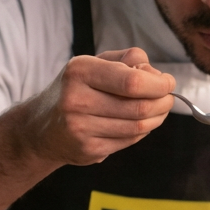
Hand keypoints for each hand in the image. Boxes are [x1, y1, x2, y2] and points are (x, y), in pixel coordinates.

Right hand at [23, 47, 174, 165]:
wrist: (41, 128)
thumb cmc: (76, 89)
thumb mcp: (94, 64)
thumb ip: (127, 60)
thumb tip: (157, 75)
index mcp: (80, 71)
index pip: (132, 81)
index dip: (159, 84)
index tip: (168, 83)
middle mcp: (76, 99)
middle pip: (139, 107)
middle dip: (163, 103)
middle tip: (168, 99)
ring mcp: (81, 128)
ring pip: (137, 126)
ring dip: (156, 118)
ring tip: (158, 110)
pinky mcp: (88, 149)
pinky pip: (129, 141)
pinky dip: (141, 132)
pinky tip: (139, 123)